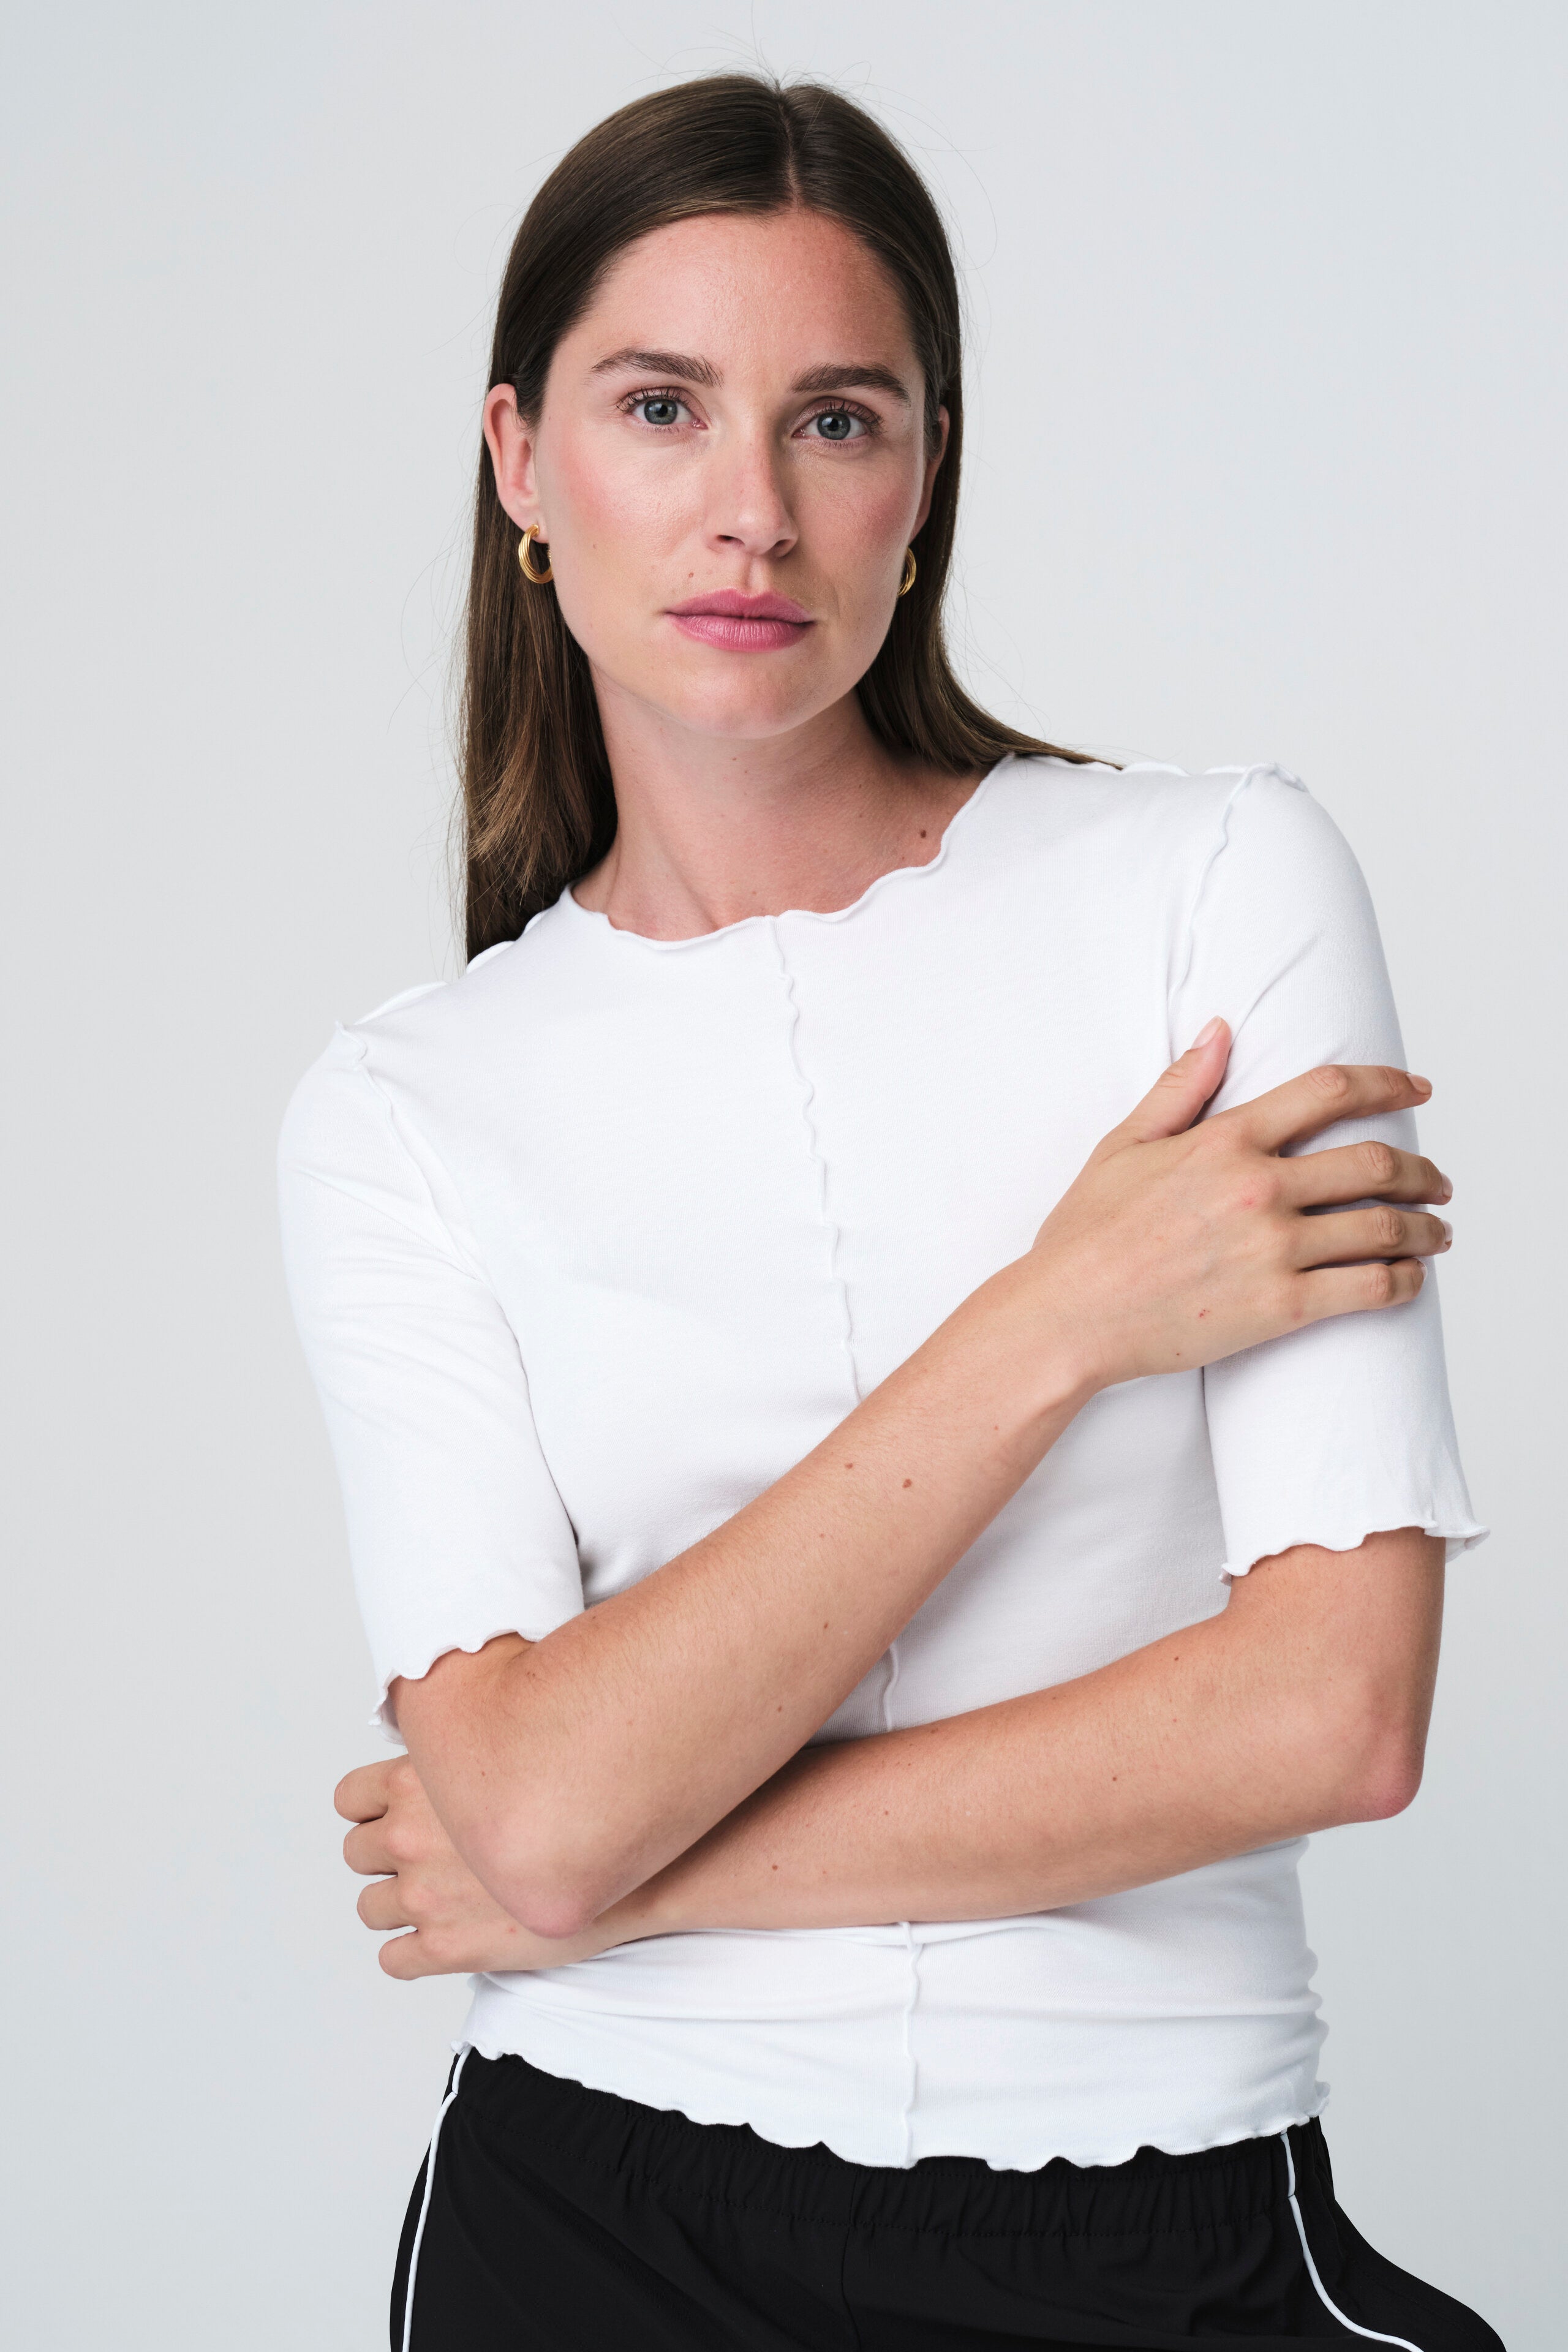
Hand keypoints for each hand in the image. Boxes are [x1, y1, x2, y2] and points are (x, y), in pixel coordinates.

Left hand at [335, 1756, 639, 1977]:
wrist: (633, 1863)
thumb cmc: (586, 1800)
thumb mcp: (515, 1742)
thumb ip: (465, 1746)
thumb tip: (447, 1731)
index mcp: (420, 1781)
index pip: (350, 1797)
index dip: (372, 1806)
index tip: (392, 1813)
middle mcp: (412, 1837)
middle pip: (357, 1852)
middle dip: (386, 1855)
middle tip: (424, 1857)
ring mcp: (425, 1895)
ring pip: (369, 1907)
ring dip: (396, 1904)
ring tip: (438, 1899)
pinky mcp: (444, 1948)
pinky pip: (393, 1960)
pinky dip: (410, 1952)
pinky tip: (443, 1937)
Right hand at [1023, 1021, 1451, 1388]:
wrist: (1067, 1317)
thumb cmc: (1087, 1236)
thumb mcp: (1124, 1145)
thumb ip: (1180, 1087)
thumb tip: (1219, 1030)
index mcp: (1224, 1142)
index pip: (1329, 1092)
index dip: (1388, 1084)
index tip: (1419, 1091)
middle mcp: (1258, 1188)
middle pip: (1375, 1163)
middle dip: (1422, 1170)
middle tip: (1437, 1181)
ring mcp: (1273, 1250)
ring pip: (1384, 1228)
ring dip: (1425, 1229)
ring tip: (1436, 1232)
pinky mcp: (1281, 1309)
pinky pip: (1369, 1288)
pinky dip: (1404, 1282)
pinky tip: (1410, 1280)